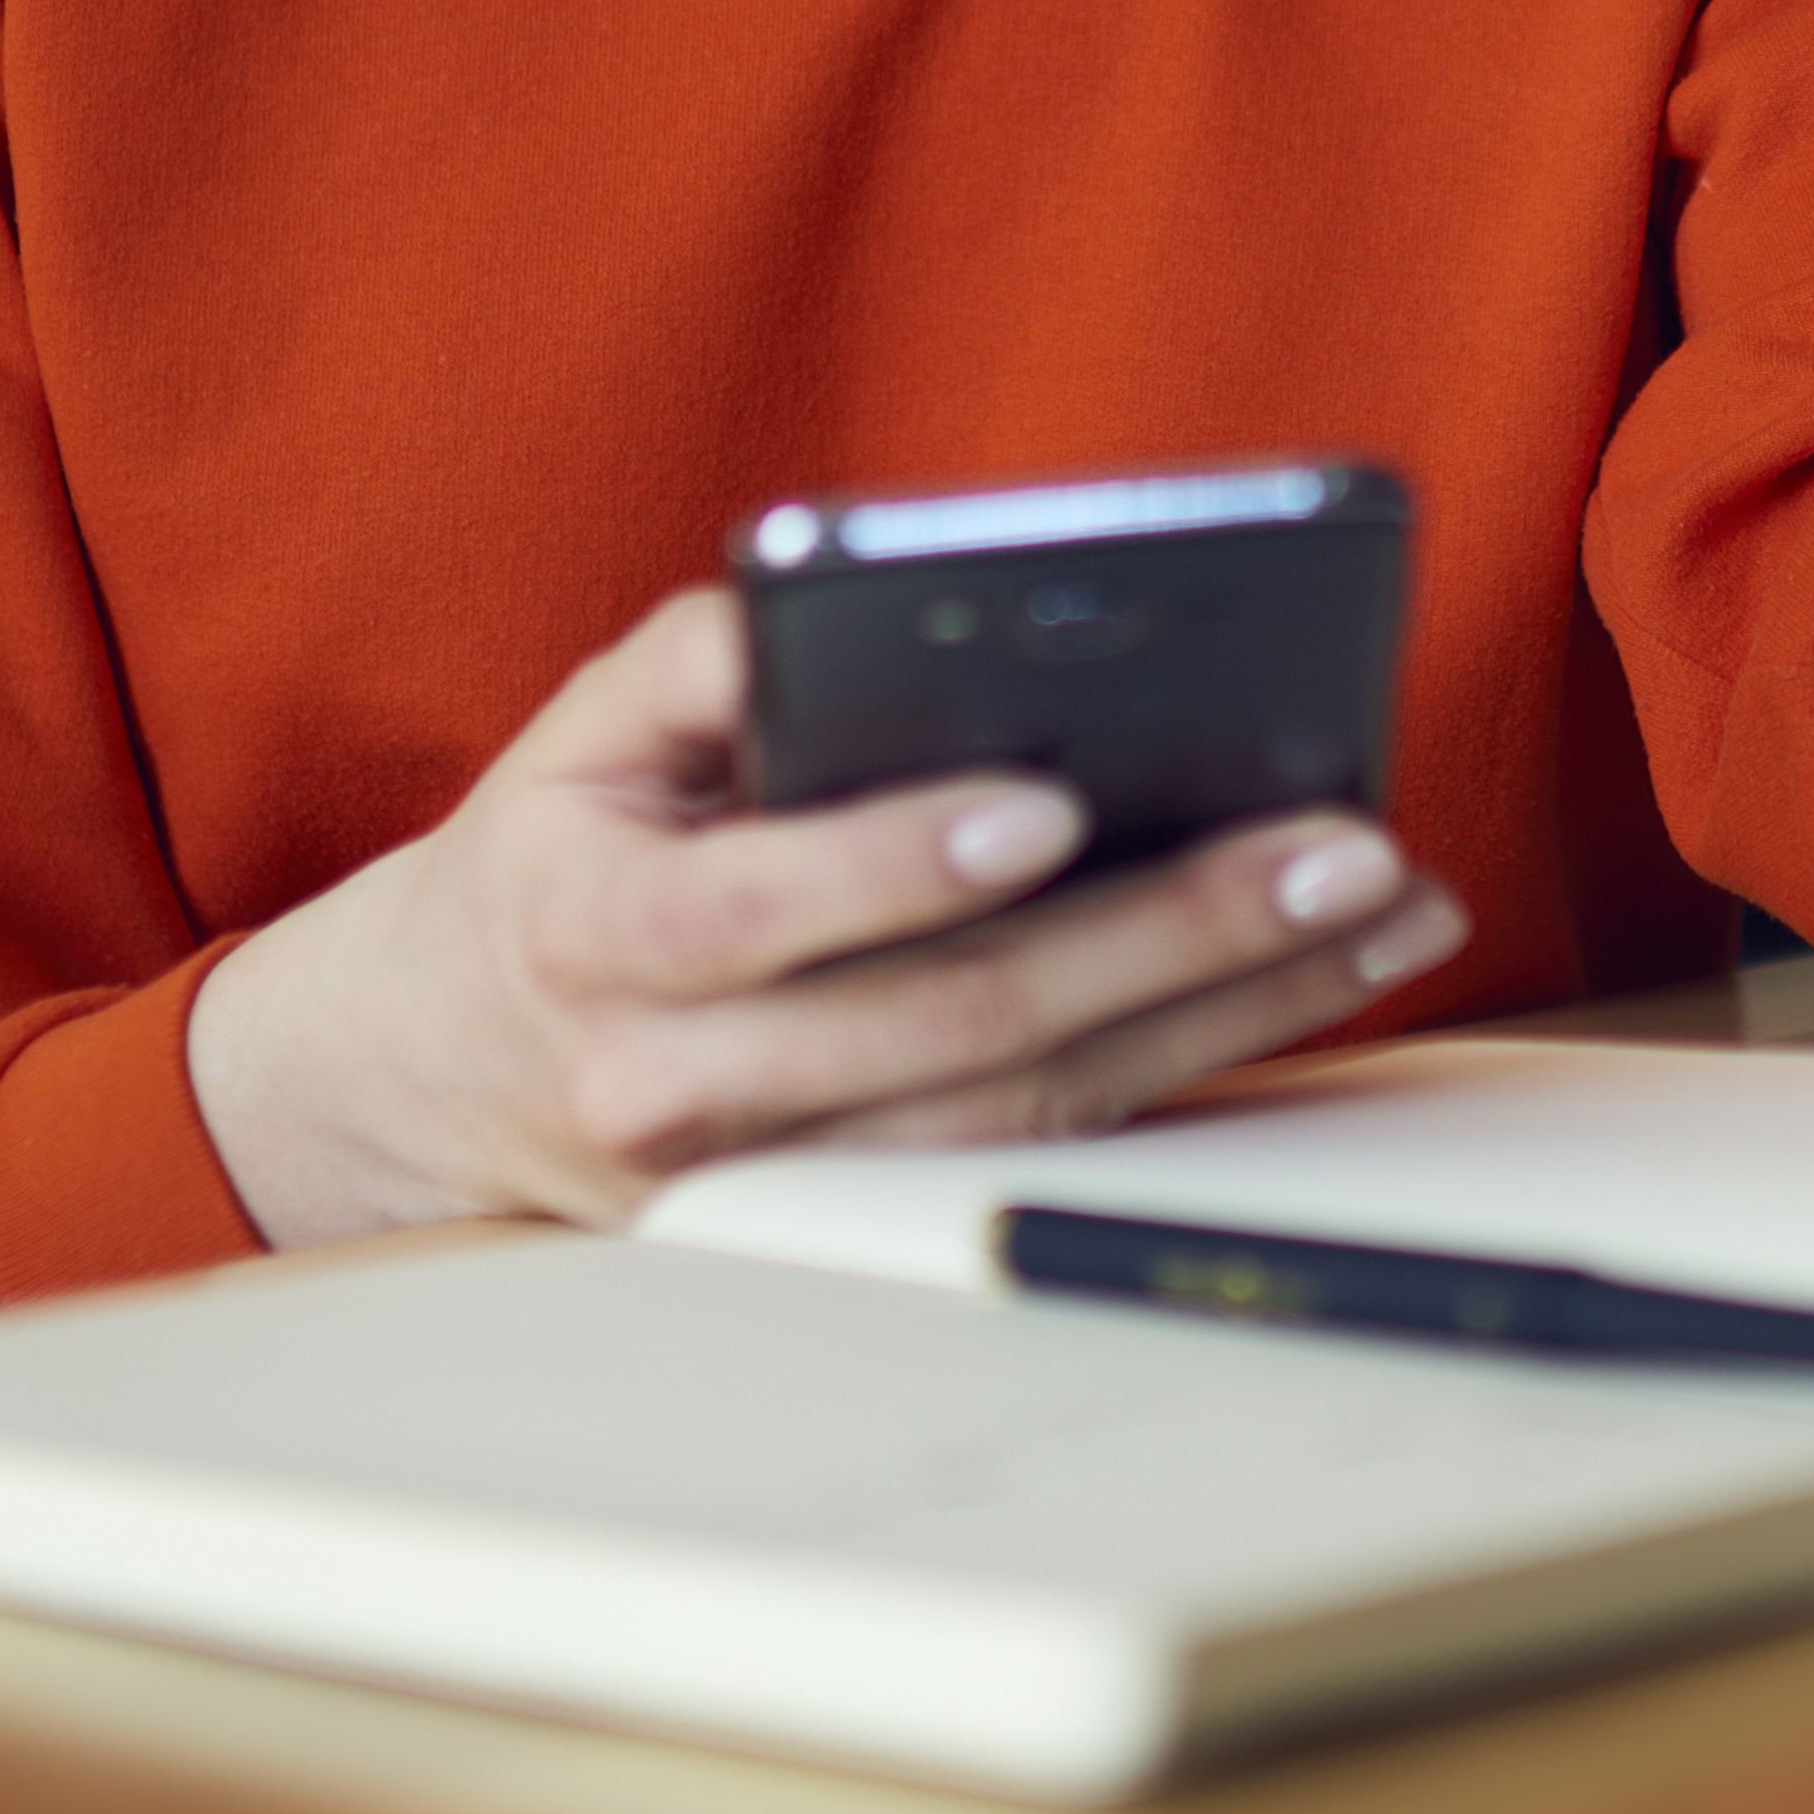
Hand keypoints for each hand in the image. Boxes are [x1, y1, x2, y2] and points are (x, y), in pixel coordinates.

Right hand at [179, 585, 1468, 1243]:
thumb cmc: (552, 855)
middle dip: (1168, 932)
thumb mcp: (585, 725)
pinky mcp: (853, 1222)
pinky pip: (1041, 1142)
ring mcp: (772, 1182)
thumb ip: (712, 653)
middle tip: (1338, 846)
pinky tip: (1312, 977)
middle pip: (953, 1024)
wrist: (431, 1070)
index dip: (905, 862)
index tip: (1051, 803)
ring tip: (1383, 906)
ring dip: (1231, 1008)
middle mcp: (677, 1085)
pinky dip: (1191, 1060)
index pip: (759, 909)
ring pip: (1030, 1108)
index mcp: (595, 935)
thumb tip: (861, 592)